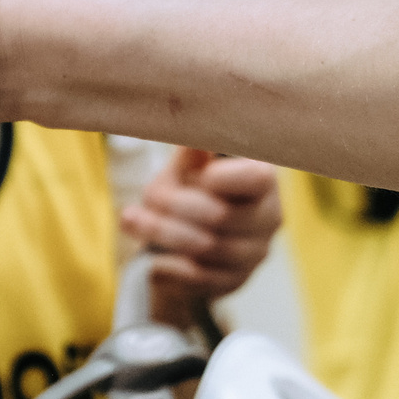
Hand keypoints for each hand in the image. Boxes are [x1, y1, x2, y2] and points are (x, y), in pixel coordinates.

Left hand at [123, 149, 280, 322]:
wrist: (187, 233)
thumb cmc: (191, 186)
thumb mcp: (189, 163)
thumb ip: (192, 150)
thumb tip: (189, 118)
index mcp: (263, 180)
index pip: (255, 179)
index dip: (221, 178)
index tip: (198, 173)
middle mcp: (268, 217)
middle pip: (221, 216)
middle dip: (175, 204)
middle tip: (147, 195)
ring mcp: (254, 253)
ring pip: (206, 248)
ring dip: (162, 232)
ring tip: (131, 219)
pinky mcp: (235, 281)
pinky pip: (200, 278)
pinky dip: (170, 268)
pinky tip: (152, 260)